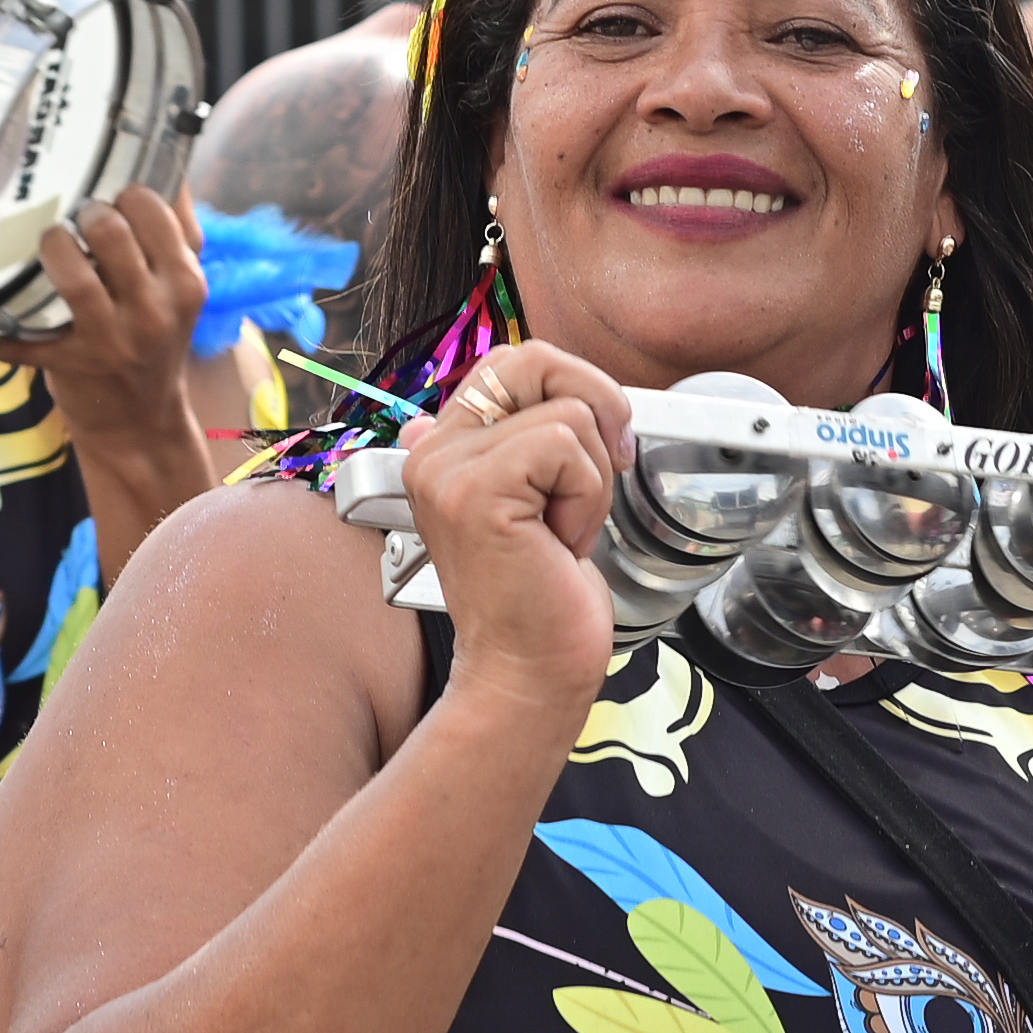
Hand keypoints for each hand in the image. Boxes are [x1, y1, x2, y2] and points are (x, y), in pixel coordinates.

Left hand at [24, 183, 218, 509]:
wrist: (141, 420)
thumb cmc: (155, 337)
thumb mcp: (182, 287)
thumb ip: (179, 229)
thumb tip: (162, 160)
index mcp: (186, 281)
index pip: (152, 205)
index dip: (124, 193)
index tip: (112, 200)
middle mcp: (154, 309)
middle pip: (108, 228)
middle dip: (84, 213)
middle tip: (78, 223)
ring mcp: (111, 337)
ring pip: (69, 268)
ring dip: (49, 246)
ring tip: (50, 247)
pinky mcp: (69, 362)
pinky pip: (20, 329)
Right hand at [405, 342, 627, 708]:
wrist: (530, 670)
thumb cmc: (542, 594)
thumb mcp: (539, 497)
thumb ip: (528, 440)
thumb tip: (539, 397)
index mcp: (442, 445)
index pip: (516, 362)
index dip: (576, 391)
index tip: (599, 451)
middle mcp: (433, 449)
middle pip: (537, 361)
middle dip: (596, 413)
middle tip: (599, 478)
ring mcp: (447, 469)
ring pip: (567, 413)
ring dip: (591, 481)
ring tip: (560, 533)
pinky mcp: (476, 491)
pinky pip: (566, 445)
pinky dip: (586, 499)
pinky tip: (559, 543)